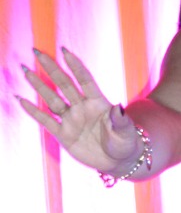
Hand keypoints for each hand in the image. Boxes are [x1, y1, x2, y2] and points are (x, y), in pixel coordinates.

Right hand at [19, 49, 141, 174]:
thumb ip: (120, 120)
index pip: (85, 80)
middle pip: (64, 84)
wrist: (117, 161)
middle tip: (37, 52)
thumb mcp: (126, 132)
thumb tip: (118, 107)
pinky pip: (46, 121)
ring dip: (39, 86)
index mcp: (98, 102)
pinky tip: (22, 100)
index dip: (75, 66)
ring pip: (52, 99)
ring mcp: (72, 120)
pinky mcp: (64, 135)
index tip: (64, 51)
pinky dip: (34, 112)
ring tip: (26, 71)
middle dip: (51, 68)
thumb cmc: (126, 142)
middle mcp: (82, 107)